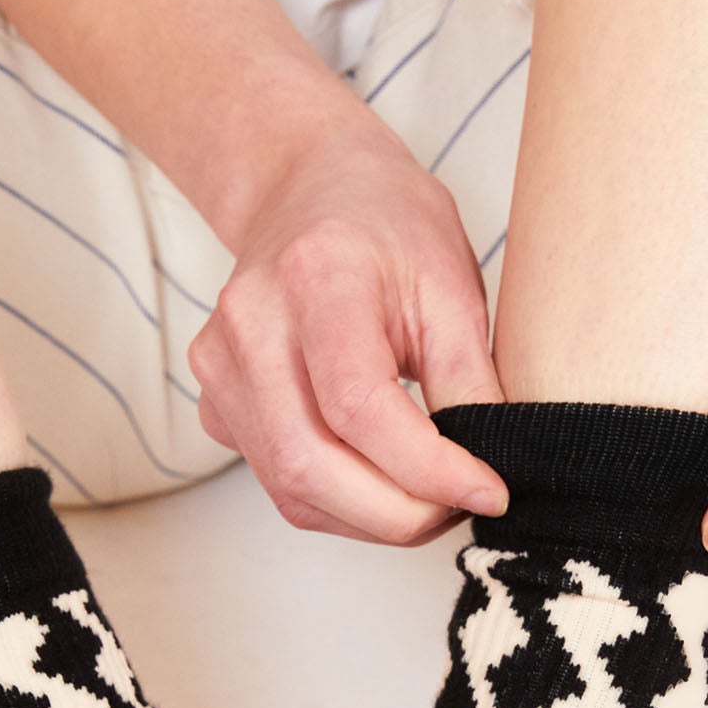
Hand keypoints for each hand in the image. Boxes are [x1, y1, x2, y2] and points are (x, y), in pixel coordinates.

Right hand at [187, 107, 507, 543]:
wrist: (308, 188)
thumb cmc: (386, 224)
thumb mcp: (452, 284)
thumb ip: (470, 382)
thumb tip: (491, 475)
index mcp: (315, 277)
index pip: (360, 409)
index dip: (428, 470)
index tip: (489, 491)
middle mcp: (250, 326)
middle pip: (310, 467)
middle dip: (400, 515)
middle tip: (460, 507)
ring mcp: (220, 369)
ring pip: (293, 490)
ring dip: (373, 518)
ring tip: (430, 498)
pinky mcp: (216, 405)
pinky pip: (280, 484)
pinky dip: (342, 505)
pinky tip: (384, 481)